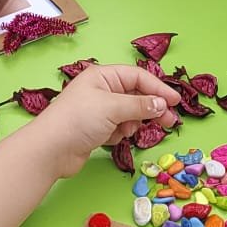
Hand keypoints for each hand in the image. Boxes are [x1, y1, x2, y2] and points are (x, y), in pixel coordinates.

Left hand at [35, 64, 180, 178]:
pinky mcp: (97, 129)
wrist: (51, 150)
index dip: (158, 87)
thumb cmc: (78, 120)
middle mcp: (101, 90)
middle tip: (169, 121)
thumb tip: (161, 104)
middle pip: (136, 95)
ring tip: (127, 131)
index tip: (175, 101)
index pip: (137, 76)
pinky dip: (120, 133)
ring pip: (129, 113)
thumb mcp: (113, 107)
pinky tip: (112, 138)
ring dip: (133, 122)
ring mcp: (99, 110)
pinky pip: (120, 127)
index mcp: (103, 76)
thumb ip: (140, 105)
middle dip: (151, 107)